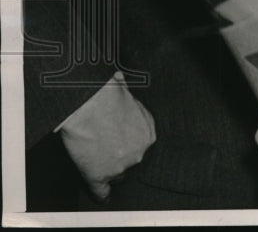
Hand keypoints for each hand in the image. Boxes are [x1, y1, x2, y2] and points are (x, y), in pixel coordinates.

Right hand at [59, 73, 155, 200]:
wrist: (89, 105)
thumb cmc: (107, 96)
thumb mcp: (129, 97)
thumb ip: (129, 102)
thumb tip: (121, 82)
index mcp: (148, 135)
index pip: (140, 147)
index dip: (129, 146)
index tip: (121, 144)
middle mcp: (139, 153)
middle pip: (130, 162)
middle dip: (120, 156)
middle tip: (106, 147)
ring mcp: (120, 166)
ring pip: (116, 175)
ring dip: (108, 169)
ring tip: (95, 158)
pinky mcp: (99, 175)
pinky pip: (101, 190)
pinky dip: (101, 193)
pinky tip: (102, 195)